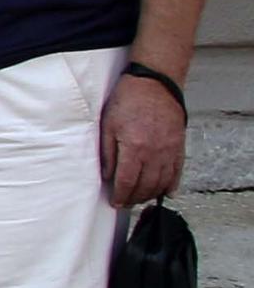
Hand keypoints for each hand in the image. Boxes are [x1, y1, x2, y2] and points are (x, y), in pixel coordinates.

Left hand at [104, 70, 187, 206]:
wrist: (155, 84)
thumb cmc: (128, 101)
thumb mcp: (108, 124)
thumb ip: (107, 153)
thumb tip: (107, 176)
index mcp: (134, 148)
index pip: (127, 181)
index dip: (121, 196)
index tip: (116, 203)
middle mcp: (155, 153)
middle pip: (145, 186)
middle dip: (135, 198)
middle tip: (126, 203)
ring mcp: (170, 151)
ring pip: (162, 182)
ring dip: (151, 194)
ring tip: (140, 198)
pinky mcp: (180, 147)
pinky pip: (177, 172)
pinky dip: (172, 184)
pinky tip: (166, 192)